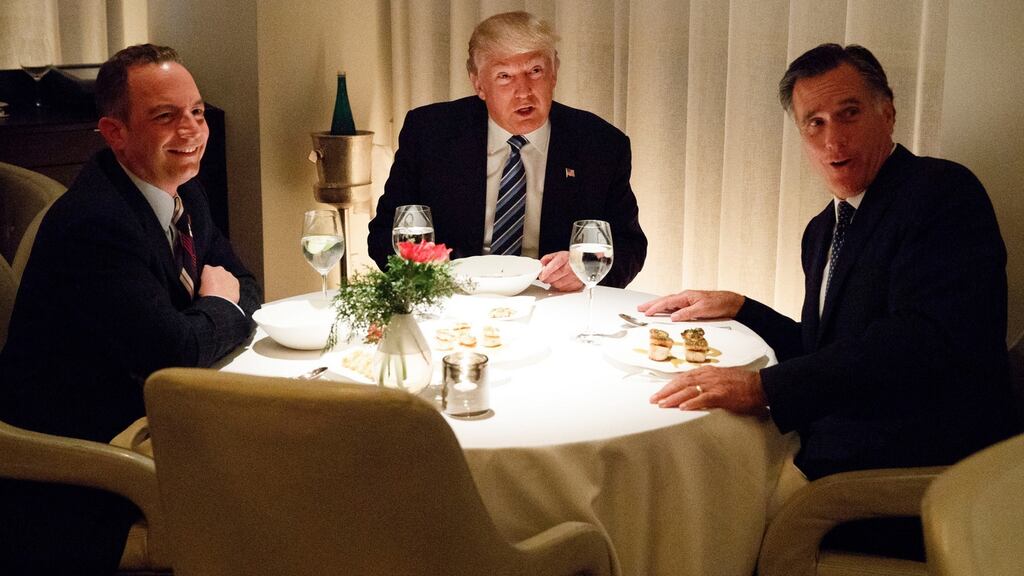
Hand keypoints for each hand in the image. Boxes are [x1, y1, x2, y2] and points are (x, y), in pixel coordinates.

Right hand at [198, 265, 240, 302]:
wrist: (219, 302)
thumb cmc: (207, 296)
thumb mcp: (198, 289)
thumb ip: (202, 284)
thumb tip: (204, 286)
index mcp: (207, 269)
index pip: (205, 269)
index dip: (205, 276)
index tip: (206, 282)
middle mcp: (219, 269)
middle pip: (217, 272)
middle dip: (216, 277)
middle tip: (213, 287)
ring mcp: (229, 275)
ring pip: (226, 277)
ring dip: (224, 282)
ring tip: (221, 292)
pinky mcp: (236, 281)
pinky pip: (233, 283)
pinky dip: (231, 287)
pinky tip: (227, 294)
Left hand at [538, 251, 583, 291]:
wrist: (585, 264)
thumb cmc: (572, 259)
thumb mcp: (559, 254)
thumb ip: (548, 258)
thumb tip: (541, 263)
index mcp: (565, 258)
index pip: (554, 266)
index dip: (546, 272)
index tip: (542, 276)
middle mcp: (571, 268)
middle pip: (555, 277)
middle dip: (547, 278)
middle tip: (545, 277)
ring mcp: (574, 277)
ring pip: (558, 285)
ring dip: (554, 283)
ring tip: (555, 277)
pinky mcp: (577, 285)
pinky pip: (564, 289)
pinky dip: (560, 286)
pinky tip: (562, 281)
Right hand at [637, 290, 743, 320]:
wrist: (730, 302)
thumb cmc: (718, 304)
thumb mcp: (702, 310)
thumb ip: (686, 313)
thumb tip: (673, 317)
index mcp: (686, 296)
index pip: (667, 302)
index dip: (655, 307)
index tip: (646, 312)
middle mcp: (685, 297)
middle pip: (665, 300)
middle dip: (651, 304)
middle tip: (640, 308)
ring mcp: (687, 300)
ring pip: (669, 303)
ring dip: (657, 306)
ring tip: (647, 309)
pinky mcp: (691, 305)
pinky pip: (675, 306)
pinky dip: (666, 308)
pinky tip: (664, 311)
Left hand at [650, 366, 767, 415]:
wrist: (759, 385)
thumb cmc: (741, 384)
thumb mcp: (720, 378)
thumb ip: (706, 382)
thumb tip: (692, 391)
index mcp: (706, 372)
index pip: (682, 377)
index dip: (669, 385)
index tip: (659, 392)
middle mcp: (707, 376)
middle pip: (681, 383)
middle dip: (666, 391)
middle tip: (653, 400)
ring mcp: (714, 384)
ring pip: (688, 390)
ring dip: (673, 398)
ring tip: (662, 404)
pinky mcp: (721, 394)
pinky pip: (703, 398)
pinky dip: (691, 403)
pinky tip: (682, 407)